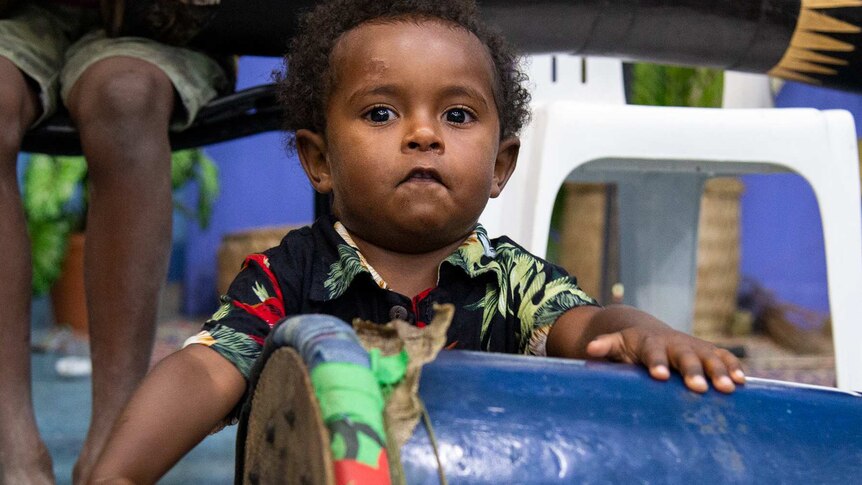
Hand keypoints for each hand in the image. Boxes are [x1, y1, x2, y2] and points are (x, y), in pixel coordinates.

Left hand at [586, 326, 745, 393]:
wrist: (647, 329)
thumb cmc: (629, 344)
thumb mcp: (615, 343)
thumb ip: (605, 346)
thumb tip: (590, 349)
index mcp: (650, 344)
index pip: (653, 353)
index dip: (656, 363)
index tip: (659, 376)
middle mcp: (675, 344)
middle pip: (685, 357)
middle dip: (693, 371)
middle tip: (698, 388)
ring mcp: (693, 346)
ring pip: (709, 357)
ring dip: (719, 371)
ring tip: (729, 388)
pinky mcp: (708, 351)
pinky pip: (723, 357)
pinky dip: (733, 367)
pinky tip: (743, 382)